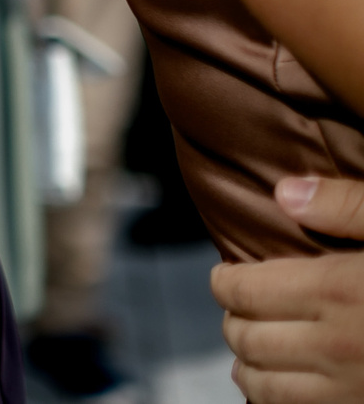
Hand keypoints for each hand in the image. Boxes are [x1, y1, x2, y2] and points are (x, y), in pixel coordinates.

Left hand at [214, 176, 363, 400]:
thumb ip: (347, 207)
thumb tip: (282, 194)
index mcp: (338, 292)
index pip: (241, 291)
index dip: (226, 281)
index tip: (229, 274)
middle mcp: (336, 348)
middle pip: (245, 339)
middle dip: (235, 321)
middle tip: (243, 309)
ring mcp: (351, 392)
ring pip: (263, 387)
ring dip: (250, 367)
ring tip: (256, 349)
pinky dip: (278, 402)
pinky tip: (289, 385)